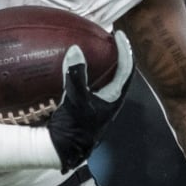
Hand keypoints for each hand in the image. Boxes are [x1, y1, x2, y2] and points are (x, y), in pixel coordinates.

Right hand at [47, 31, 133, 172]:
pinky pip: (90, 83)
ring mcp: (97, 104)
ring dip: (102, 62)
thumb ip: (76, 75)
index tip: (119, 34)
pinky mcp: (85, 106)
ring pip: (105, 78)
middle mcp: (109, 100)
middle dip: (115, 54)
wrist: (59, 151)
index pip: (126, 69)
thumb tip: (76, 50)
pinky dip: (86, 71)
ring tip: (94, 47)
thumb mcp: (75, 100)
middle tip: (107, 38)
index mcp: (114, 98)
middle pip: (119, 72)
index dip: (125, 50)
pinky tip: (75, 65)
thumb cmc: (73, 128)